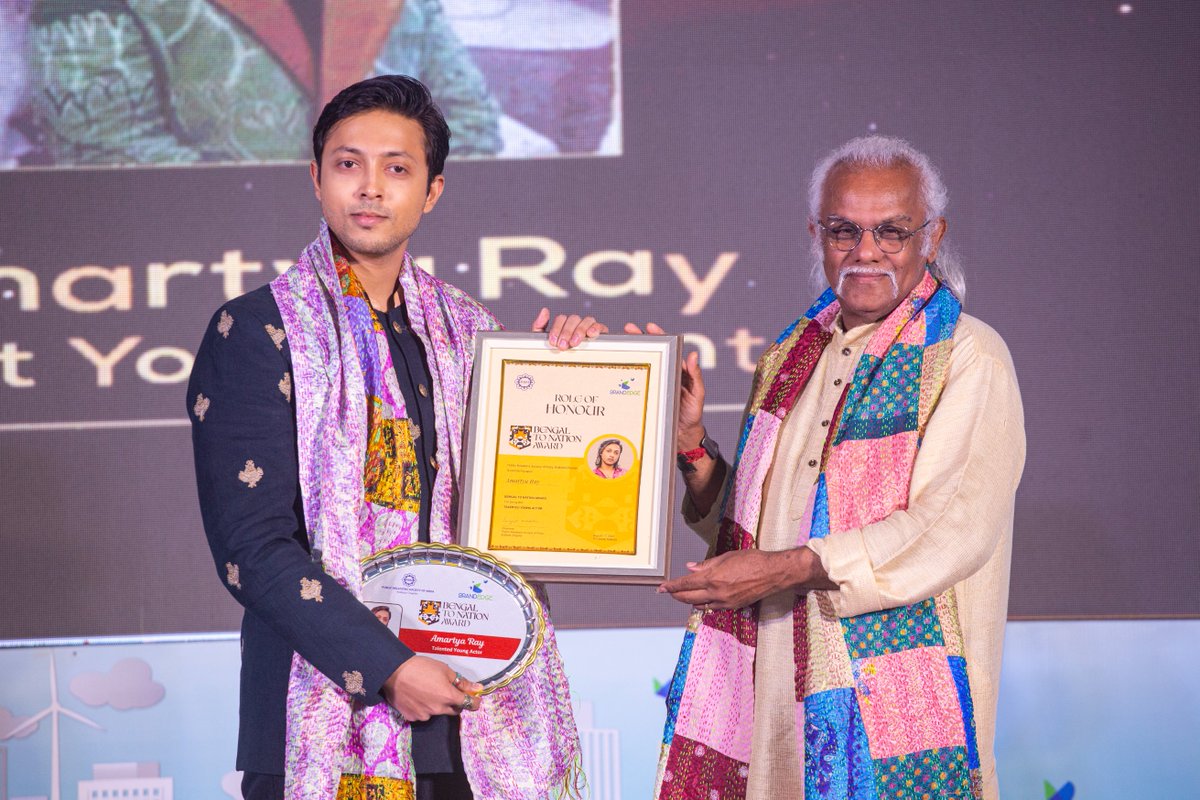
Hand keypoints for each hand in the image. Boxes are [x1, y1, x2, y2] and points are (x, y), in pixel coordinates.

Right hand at [381, 656, 483, 720]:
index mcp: (448, 697)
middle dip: (454, 702)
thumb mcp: (444, 670)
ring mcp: (425, 715)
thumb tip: (476, 688)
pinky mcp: (412, 717)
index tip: (475, 699)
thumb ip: (461, 682)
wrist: (394, 672)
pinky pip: (423, 714)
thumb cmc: (419, 667)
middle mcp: (438, 709)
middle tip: (447, 690)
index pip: (468, 704)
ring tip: (427, 690)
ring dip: (437, 704)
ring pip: (437, 712)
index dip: (474, 701)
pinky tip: (417, 696)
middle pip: (454, 710)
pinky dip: (423, 707)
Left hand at [532, 307, 606, 349]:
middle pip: (573, 318)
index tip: (553, 342)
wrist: (563, 373)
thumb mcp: (542, 341)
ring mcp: (588, 328)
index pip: (561, 318)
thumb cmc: (553, 354)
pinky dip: (596, 327)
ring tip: (574, 343)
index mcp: (563, 324)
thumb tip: (544, 310)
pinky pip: (600, 326)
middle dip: (566, 332)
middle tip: (562, 346)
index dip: (557, 329)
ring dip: (579, 331)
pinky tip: (590, 334)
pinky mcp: (600, 334)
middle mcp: (576, 324)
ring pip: (587, 320)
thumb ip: (539, 325)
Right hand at [624, 322, 705, 448]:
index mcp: (677, 370)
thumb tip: (693, 355)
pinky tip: (617, 367)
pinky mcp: (645, 394)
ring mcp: (654, 383)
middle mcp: (664, 373)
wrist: (682, 434)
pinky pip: (636, 382)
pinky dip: (626, 374)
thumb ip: (695, 376)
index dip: (659, 335)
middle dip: (640, 339)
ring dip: (631, 354)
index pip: (668, 348)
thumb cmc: (692, 413)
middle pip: (651, 352)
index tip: (649, 327)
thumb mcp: (697, 394)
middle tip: (628, 329)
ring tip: (620, 343)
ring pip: (642, 364)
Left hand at [657, 549, 815, 609]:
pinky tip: (702, 601)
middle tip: (668, 592)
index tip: (662, 587)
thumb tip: (691, 567)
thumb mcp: (726, 557)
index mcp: (713, 578)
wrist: (773, 573)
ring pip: (700, 605)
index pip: (685, 584)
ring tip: (683, 595)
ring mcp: (725, 602)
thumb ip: (706, 564)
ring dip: (689, 600)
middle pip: (689, 598)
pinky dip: (704, 604)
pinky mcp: (734, 606)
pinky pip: (713, 608)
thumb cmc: (752, 561)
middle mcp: (717, 593)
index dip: (671, 586)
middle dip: (676, 595)